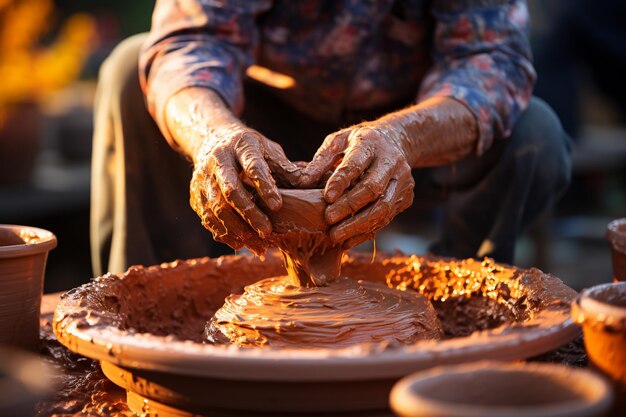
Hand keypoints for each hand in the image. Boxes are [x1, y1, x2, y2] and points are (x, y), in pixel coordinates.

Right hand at [190, 125, 300, 254]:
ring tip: (258, 245)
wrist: (211, 139)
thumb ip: (287, 169)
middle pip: (231, 190)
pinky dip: (224, 233)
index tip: (278, 206)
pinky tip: (241, 244)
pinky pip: (208, 218)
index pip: (252, 166)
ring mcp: (203, 177)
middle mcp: (218, 160)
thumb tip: (310, 185)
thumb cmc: (251, 149)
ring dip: (237, 229)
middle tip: (268, 232)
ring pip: (217, 208)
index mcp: (241, 145)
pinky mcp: (195, 194)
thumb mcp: (270, 150)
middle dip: (250, 214)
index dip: (265, 186)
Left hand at [299, 122, 414, 247]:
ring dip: (357, 225)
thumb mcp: (338, 141)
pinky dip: (366, 232)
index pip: (357, 164)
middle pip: (373, 189)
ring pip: (382, 208)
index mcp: (371, 144)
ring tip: (335, 236)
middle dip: (349, 207)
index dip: (341, 181)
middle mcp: (392, 162)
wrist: (396, 142)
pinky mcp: (405, 198)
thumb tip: (303, 182)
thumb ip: (321, 160)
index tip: (327, 197)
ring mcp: (402, 182)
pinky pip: (386, 219)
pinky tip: (347, 240)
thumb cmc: (359, 143)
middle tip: (328, 219)